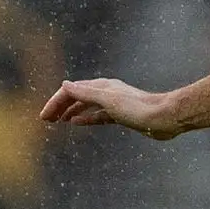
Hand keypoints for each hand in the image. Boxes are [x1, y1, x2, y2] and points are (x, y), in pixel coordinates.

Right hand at [39, 78, 181, 138]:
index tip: (44, 116)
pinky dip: (85, 118)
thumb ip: (87, 93)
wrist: (165, 118)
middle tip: (46, 119)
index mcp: (102, 86)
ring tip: (58, 120)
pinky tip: (77, 123)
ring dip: (71, 111)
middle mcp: (107, 92)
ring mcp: (114, 104)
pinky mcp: (122, 115)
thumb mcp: (109, 100)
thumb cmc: (139, 108)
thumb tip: (65, 84)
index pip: (71, 91)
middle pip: (77, 97)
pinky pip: (97, 115)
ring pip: (86, 106)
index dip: (56, 102)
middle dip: (60, 106)